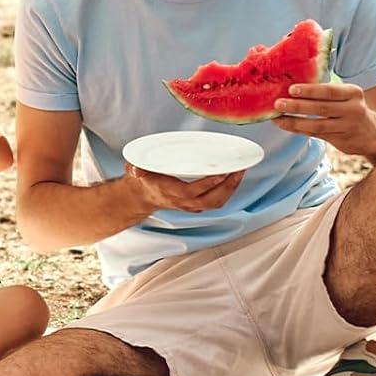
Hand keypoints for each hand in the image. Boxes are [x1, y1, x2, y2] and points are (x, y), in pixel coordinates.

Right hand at [125, 165, 246, 214]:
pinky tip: (233, 180)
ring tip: (240, 172)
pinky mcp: (197, 205)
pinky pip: (216, 202)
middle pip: (211, 199)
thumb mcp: (135, 172)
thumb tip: (135, 169)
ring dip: (231, 189)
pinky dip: (227, 192)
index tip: (222, 172)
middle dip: (227, 186)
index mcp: (171, 193)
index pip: (193, 191)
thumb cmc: (143, 181)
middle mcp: (184, 202)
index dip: (208, 183)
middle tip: (239, 170)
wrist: (142, 197)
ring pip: (216, 202)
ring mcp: (191, 205)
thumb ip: (135, 170)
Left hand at [273, 81, 375, 156]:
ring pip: (316, 124)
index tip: (291, 89)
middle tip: (278, 103)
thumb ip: (327, 93)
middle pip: (321, 108)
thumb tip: (295, 86)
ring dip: (294, 120)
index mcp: (353, 93)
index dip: (310, 90)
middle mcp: (353, 110)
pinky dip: (298, 129)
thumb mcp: (348, 96)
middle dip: (298, 105)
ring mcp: (346, 127)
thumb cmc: (353, 109)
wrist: (374, 134)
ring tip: (277, 117)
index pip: (329, 91)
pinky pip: (315, 134)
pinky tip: (286, 125)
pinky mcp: (340, 140)